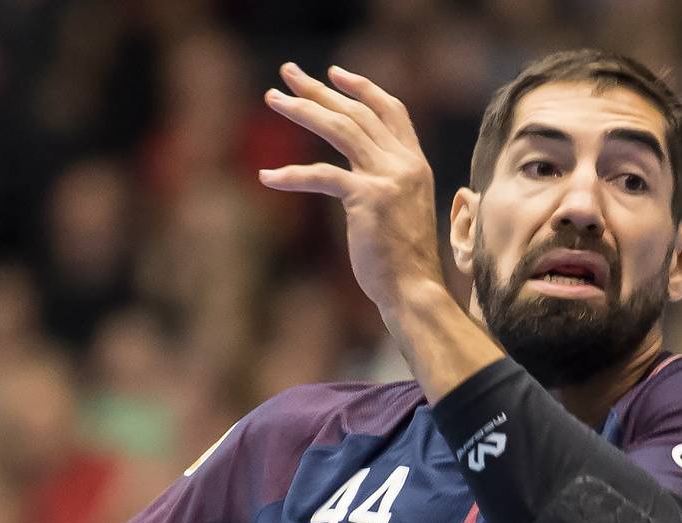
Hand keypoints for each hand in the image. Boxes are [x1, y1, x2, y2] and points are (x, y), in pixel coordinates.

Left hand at [260, 64, 446, 322]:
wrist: (414, 290)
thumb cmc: (403, 261)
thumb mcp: (401, 211)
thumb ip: (386, 185)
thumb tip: (358, 179)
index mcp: (415, 164)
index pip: (391, 110)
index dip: (362, 88)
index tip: (334, 73)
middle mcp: (404, 164)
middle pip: (357, 112)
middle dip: (319, 89)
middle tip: (287, 73)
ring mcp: (387, 178)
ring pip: (340, 129)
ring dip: (303, 110)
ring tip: (273, 100)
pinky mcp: (367, 199)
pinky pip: (321, 175)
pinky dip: (290, 176)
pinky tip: (266, 177)